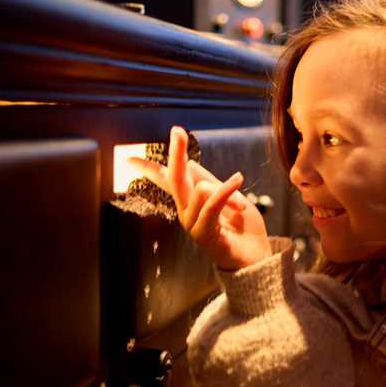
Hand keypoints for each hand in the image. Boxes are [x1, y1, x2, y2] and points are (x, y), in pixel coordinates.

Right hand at [129, 126, 271, 270]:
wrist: (256, 256)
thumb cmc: (243, 228)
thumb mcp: (227, 196)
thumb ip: (208, 180)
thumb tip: (188, 161)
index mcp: (189, 201)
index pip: (165, 180)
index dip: (148, 168)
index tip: (129, 159)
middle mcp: (185, 211)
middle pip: (175, 177)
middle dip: (176, 152)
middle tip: (177, 131)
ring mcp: (192, 223)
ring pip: (200, 189)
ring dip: (227, 190)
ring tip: (241, 206)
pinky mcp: (204, 233)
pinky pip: (211, 204)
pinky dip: (226, 190)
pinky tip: (238, 179)